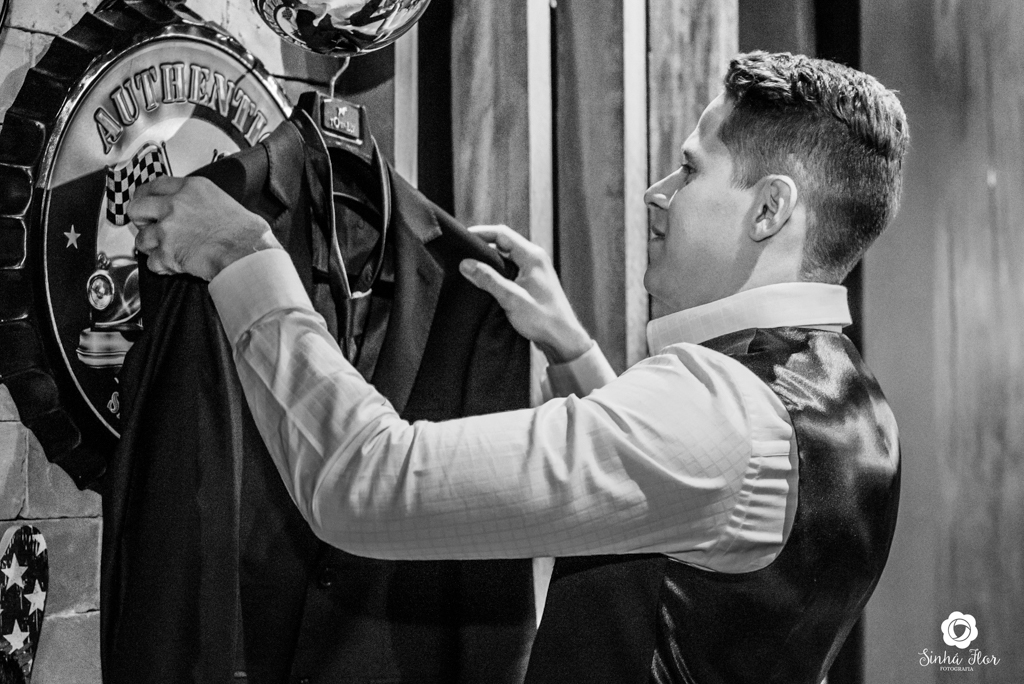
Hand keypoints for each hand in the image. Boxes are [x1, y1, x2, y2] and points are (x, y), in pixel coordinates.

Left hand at [128, 176, 281, 280]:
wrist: (248, 253)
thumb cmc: (245, 232)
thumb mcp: (223, 201)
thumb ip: (199, 201)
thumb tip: (192, 209)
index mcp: (191, 188)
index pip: (154, 185)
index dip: (145, 196)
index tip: (144, 202)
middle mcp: (175, 205)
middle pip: (136, 208)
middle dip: (140, 220)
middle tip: (149, 227)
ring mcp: (168, 229)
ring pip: (141, 239)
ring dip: (151, 247)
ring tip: (166, 250)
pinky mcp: (167, 253)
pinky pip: (152, 262)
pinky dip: (161, 267)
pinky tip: (175, 265)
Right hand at [460, 225, 592, 363]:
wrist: (562, 338)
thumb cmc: (542, 319)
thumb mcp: (511, 298)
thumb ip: (488, 279)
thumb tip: (465, 263)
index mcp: (532, 256)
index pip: (502, 234)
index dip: (481, 233)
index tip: (461, 237)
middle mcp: (535, 259)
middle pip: (504, 243)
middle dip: (482, 246)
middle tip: (461, 251)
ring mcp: (534, 270)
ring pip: (506, 257)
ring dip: (489, 260)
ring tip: (468, 264)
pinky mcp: (532, 282)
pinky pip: (511, 269)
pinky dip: (497, 271)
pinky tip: (484, 279)